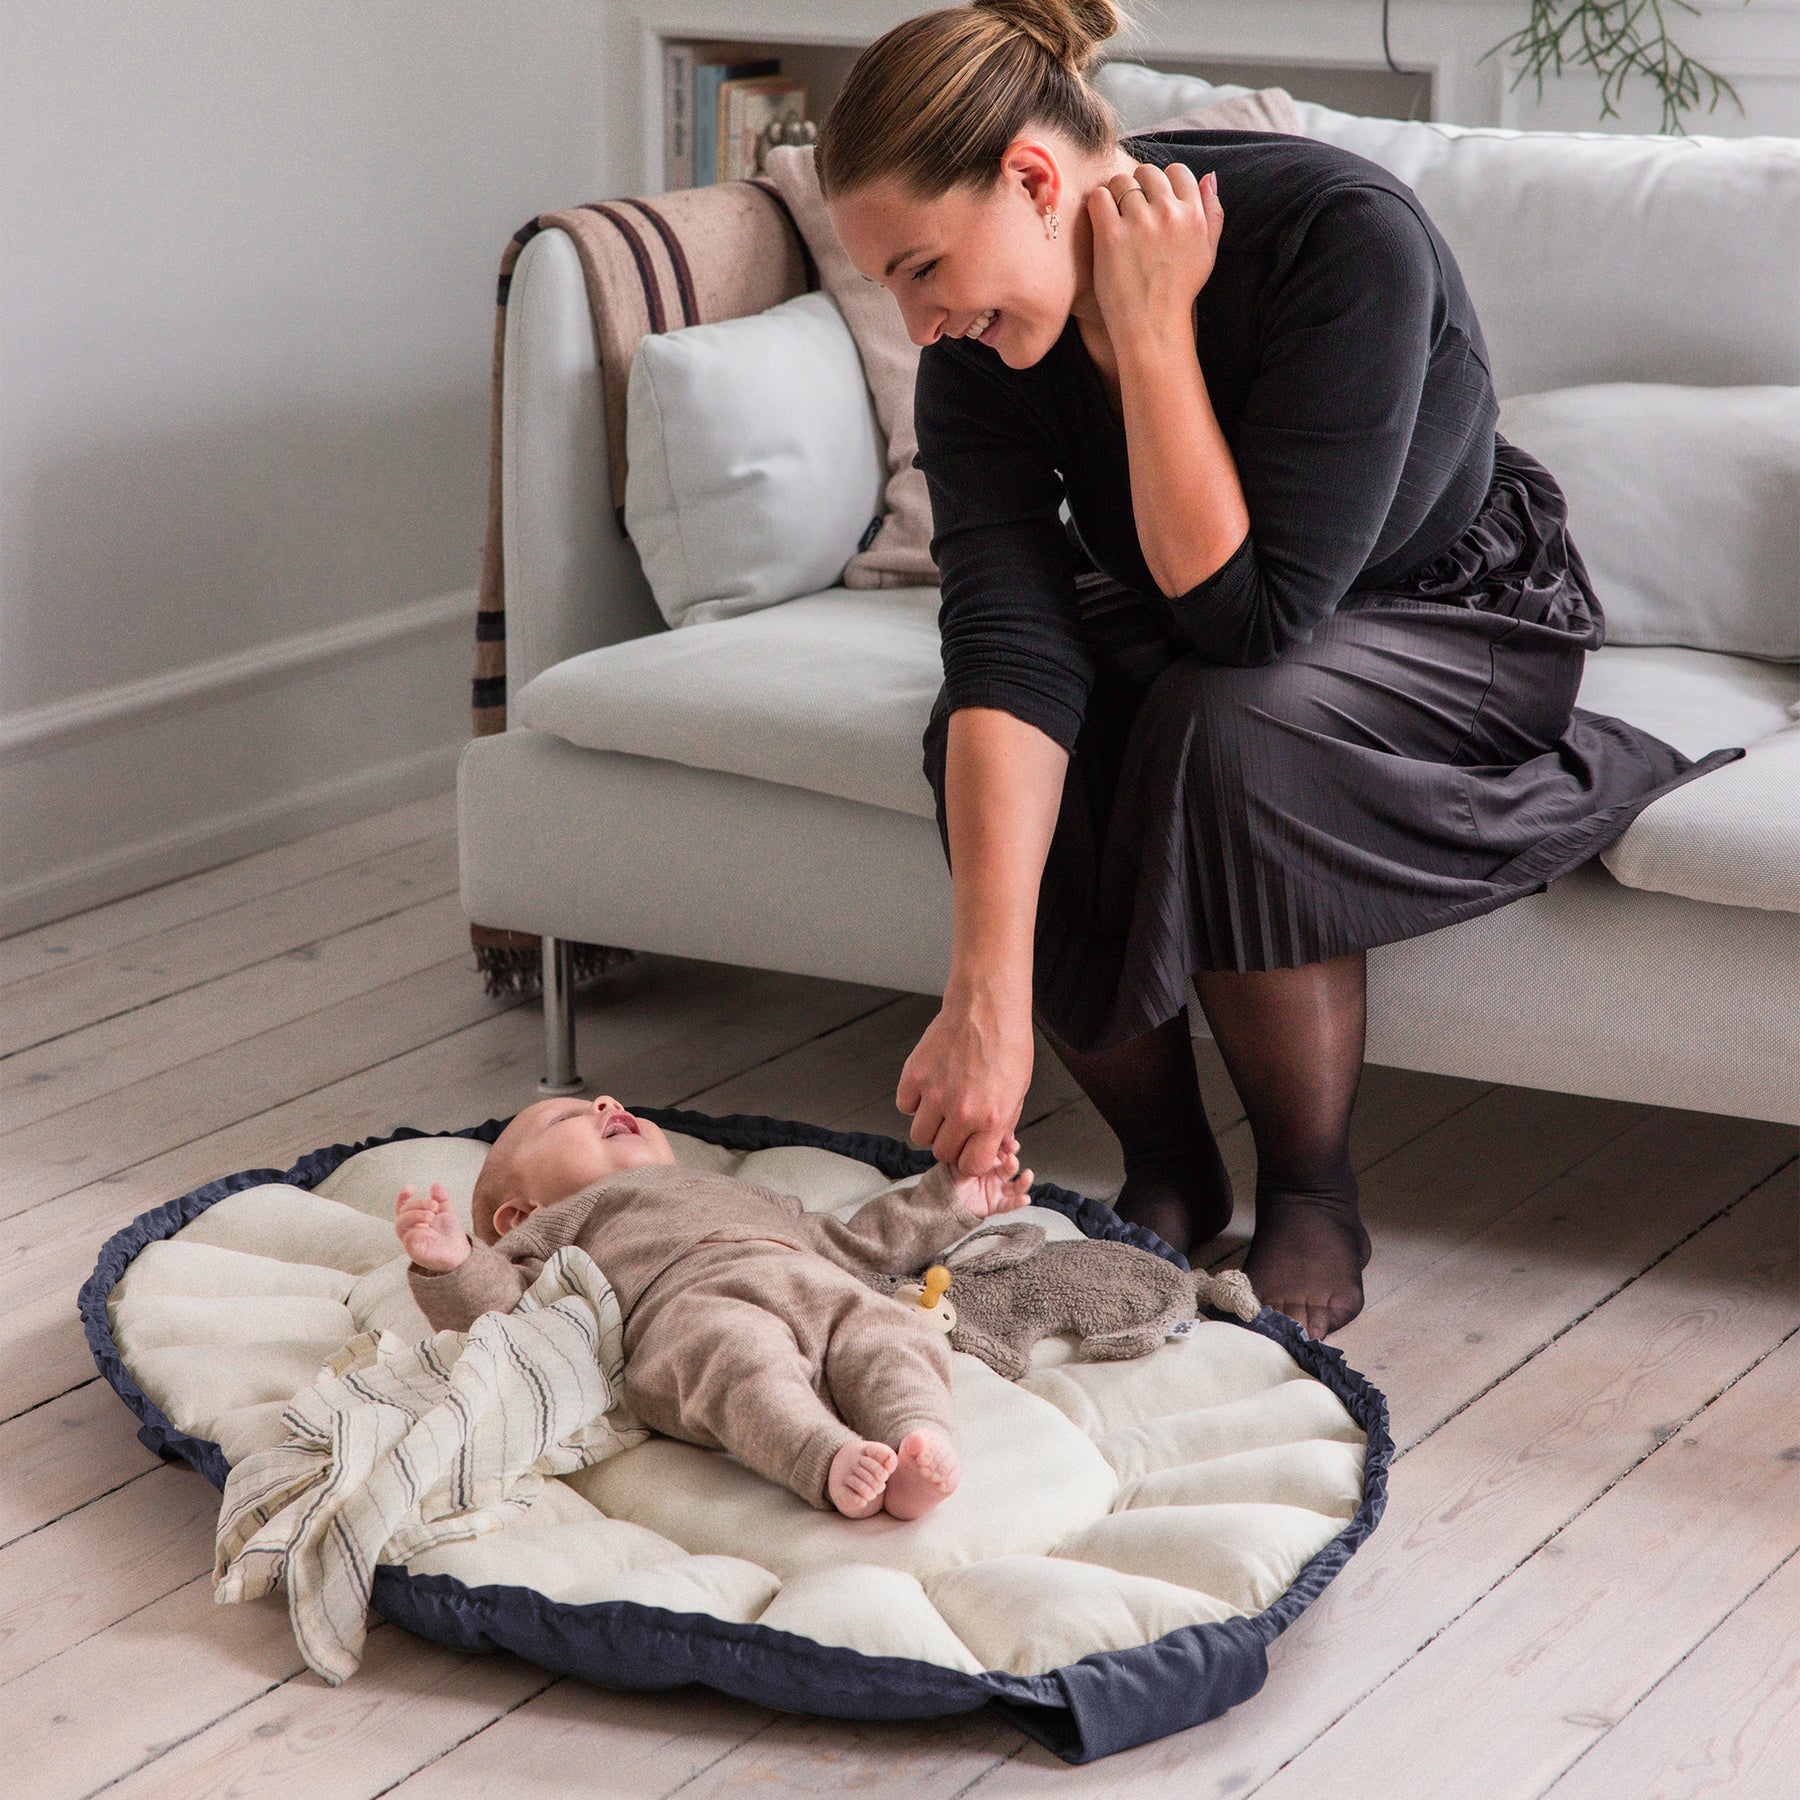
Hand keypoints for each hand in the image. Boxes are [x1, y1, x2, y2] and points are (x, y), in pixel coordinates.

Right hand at [395, 1182, 469, 1272]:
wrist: (460, 1252)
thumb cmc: (450, 1233)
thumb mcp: (447, 1211)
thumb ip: (441, 1198)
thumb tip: (435, 1184)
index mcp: (415, 1220)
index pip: (402, 1207)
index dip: (402, 1197)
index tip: (410, 1188)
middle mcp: (410, 1229)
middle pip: (402, 1213)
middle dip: (417, 1204)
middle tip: (434, 1206)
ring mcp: (410, 1241)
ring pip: (400, 1225)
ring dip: (415, 1215)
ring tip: (432, 1216)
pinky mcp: (414, 1251)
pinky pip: (408, 1239)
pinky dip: (417, 1231)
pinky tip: (428, 1230)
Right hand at [897, 990, 1034, 1175]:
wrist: (987, 1007)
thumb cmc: (1007, 1042)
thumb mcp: (1019, 1089)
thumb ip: (1004, 1123)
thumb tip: (995, 1147)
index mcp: (991, 1118)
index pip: (970, 1165)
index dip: (970, 1160)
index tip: (970, 1149)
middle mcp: (962, 1111)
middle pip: (942, 1153)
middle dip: (950, 1144)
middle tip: (956, 1126)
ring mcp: (935, 1093)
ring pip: (919, 1136)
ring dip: (930, 1126)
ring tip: (941, 1107)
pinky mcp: (915, 1075)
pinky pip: (905, 1106)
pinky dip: (914, 1102)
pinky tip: (929, 1087)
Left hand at [950, 1137, 1034, 1217]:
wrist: (945, 1197)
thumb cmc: (951, 1176)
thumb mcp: (958, 1159)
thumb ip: (966, 1148)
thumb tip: (971, 1133)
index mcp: (989, 1161)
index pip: (1004, 1152)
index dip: (1009, 1148)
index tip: (1012, 1144)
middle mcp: (996, 1174)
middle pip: (1010, 1167)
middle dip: (1013, 1162)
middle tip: (1010, 1158)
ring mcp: (998, 1189)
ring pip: (1016, 1186)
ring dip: (1024, 1181)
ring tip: (1027, 1175)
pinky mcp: (996, 1204)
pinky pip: (1009, 1204)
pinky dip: (1018, 1202)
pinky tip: (1025, 1198)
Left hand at [1087, 161, 1223, 343]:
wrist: (1152, 325)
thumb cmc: (1178, 291)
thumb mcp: (1207, 252)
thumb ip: (1213, 212)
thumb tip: (1209, 176)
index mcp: (1194, 215)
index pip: (1178, 171)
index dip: (1163, 182)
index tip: (1154, 201)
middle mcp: (1169, 214)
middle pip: (1147, 172)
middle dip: (1138, 186)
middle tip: (1131, 211)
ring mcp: (1139, 223)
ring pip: (1121, 181)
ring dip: (1116, 194)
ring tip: (1116, 218)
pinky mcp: (1111, 235)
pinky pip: (1100, 197)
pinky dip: (1098, 205)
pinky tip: (1102, 223)